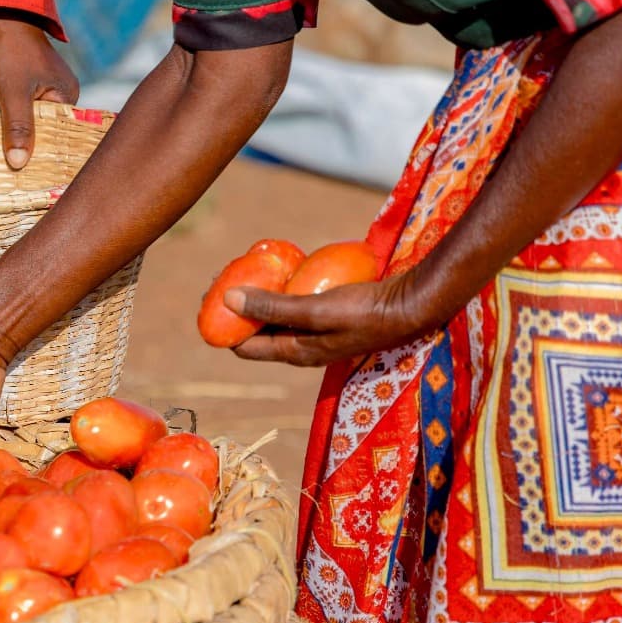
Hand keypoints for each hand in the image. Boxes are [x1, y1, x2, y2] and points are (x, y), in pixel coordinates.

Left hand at [0, 10, 78, 170]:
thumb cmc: (10, 51)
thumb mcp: (13, 92)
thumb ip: (18, 126)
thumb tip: (19, 163)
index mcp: (66, 96)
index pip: (57, 134)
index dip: (41, 154)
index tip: (26, 176)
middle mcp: (58, 94)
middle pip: (41, 128)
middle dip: (24, 144)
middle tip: (8, 172)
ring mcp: (40, 88)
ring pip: (25, 119)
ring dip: (11, 131)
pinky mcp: (23, 83)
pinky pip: (16, 108)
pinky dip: (5, 118)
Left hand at [224, 273, 440, 366]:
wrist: (410, 306)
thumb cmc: (364, 311)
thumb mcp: (314, 309)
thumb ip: (272, 306)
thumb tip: (227, 298)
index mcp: (294, 353)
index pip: (243, 347)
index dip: (223, 325)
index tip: (211, 296)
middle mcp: (302, 347)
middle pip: (256, 329)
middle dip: (237, 306)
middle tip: (224, 275)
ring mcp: (316, 332)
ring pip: (274, 315)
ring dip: (258, 296)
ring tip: (246, 268)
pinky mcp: (327, 315)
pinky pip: (294, 305)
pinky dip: (281, 290)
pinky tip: (281, 268)